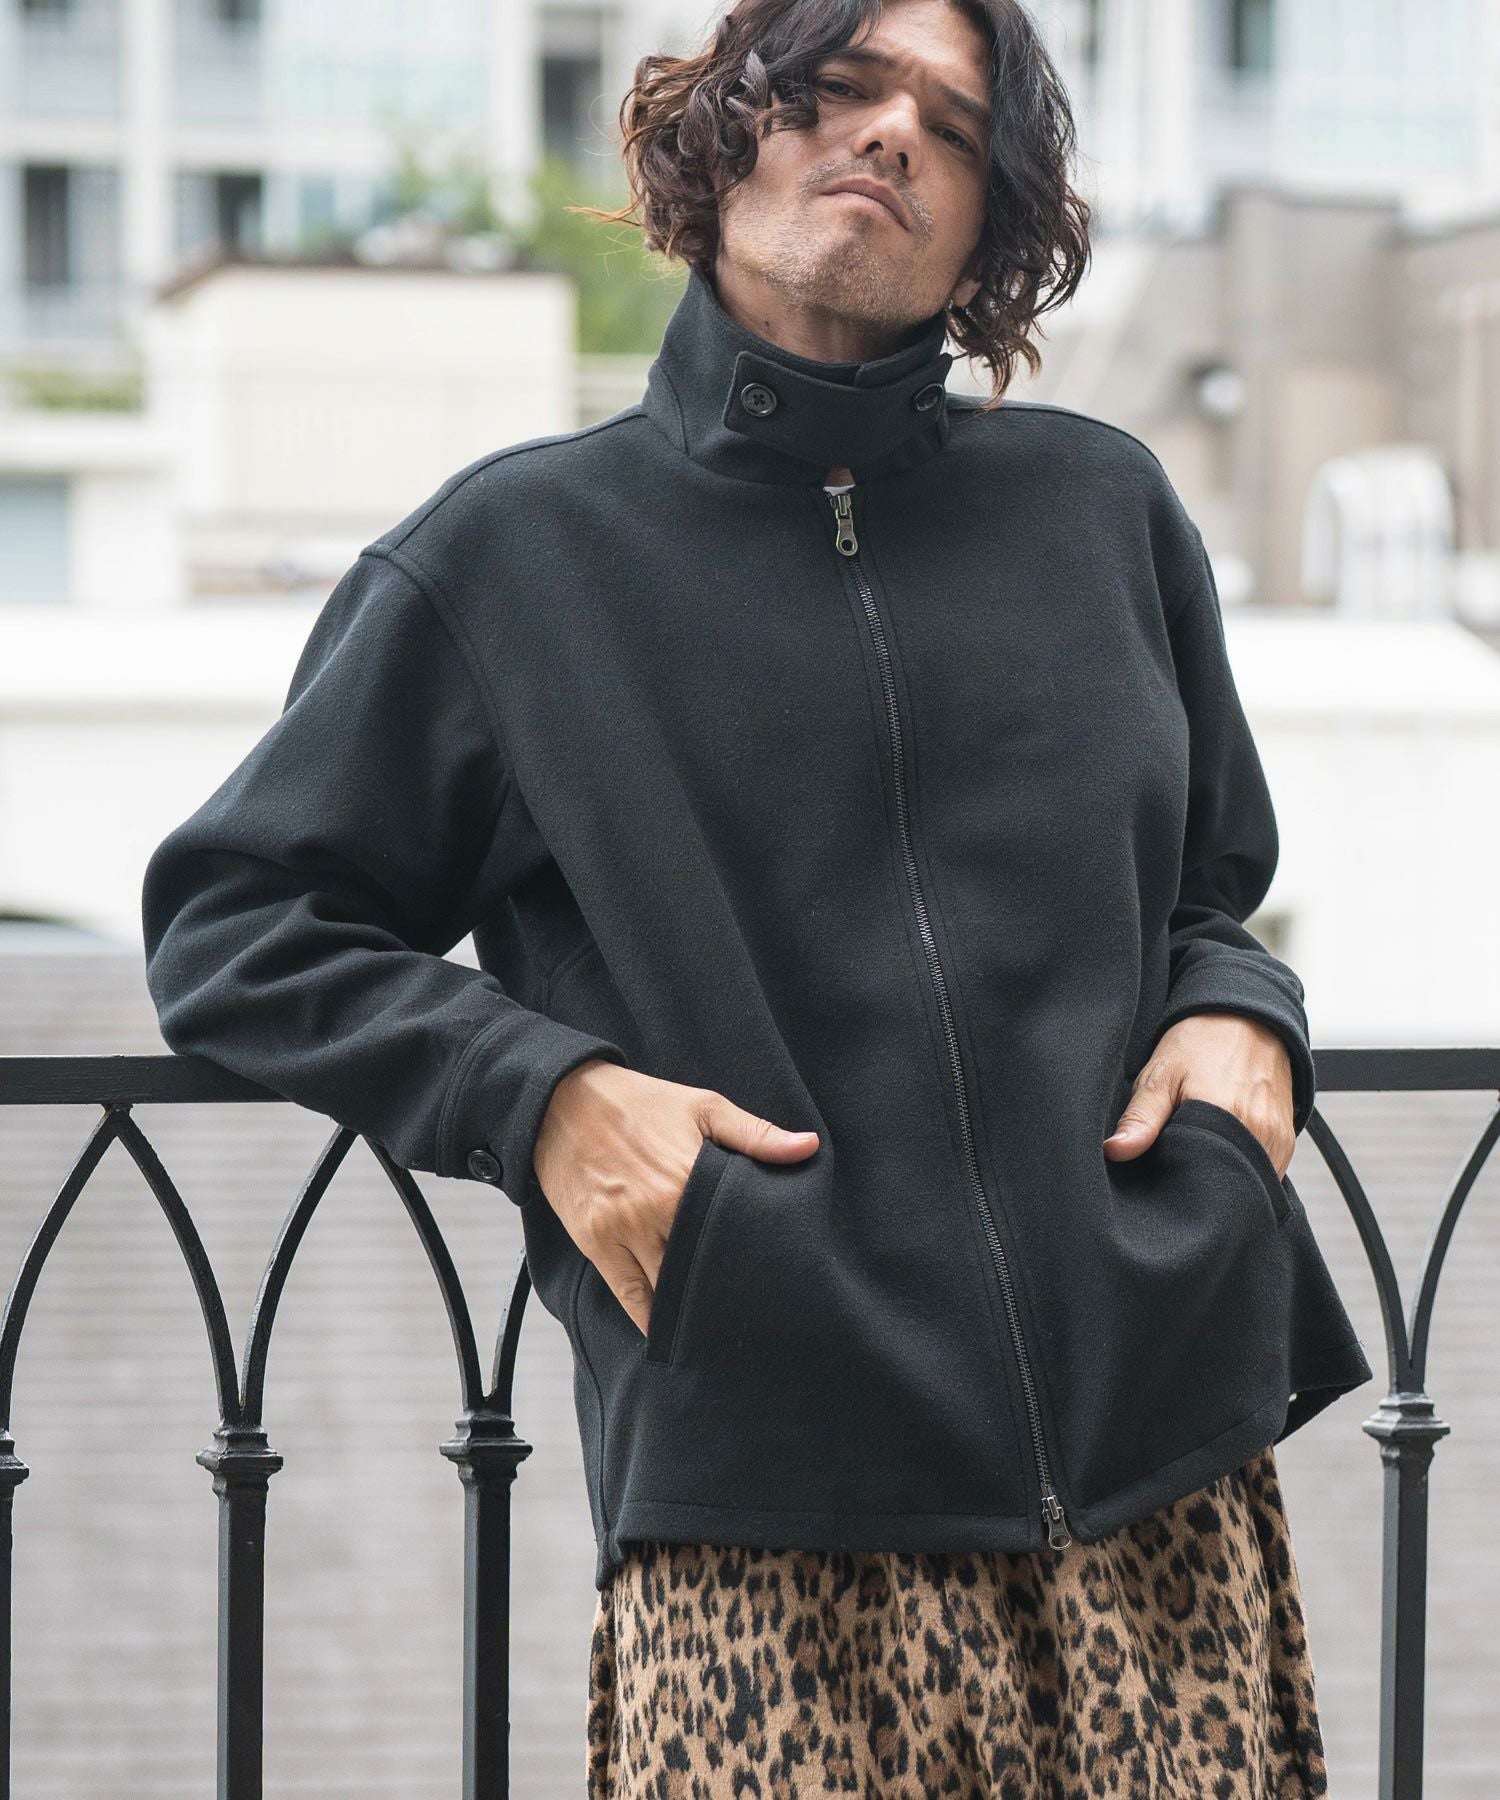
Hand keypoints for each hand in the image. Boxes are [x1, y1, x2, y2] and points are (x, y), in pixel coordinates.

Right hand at [532, 1058, 819, 1337]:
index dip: (754, 1258)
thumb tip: (808, 1147)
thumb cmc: (639, 1102)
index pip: (732, 1235)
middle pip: (701, 1269)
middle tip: (754, 1310)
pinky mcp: (595, 1244)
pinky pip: (628, 1295)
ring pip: (666, 1290)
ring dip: (690, 1308)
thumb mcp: (702, 1106)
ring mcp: (622, 1232)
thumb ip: (755, 1134)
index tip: (775, 1277)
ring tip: (718, 1326)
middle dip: (724, 1288)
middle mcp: (655, 1213)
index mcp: (687, 1179)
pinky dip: (650, 1319)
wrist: (561, 1100)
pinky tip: (671, 1334)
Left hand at [1103, 1012, 1294, 1178]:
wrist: (1245, 1017)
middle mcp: (1260, 1133)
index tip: (1165, 1175)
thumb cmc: (1200, 1043)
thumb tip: (1116, 1151)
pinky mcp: (1287, 1140)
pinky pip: (1267, 1171)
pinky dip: (1245, 1169)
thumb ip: (1140, 1118)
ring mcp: (1279, 1138)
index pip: (1201, 1179)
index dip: (1178, 1183)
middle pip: (1228, 1183)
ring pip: (1250, 1180)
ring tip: (1204, 1154)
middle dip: (1203, 1183)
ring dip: (1226, 1176)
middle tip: (1182, 1163)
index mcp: (1227, 1118)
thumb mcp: (1161, 1075)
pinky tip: (1226, 1153)